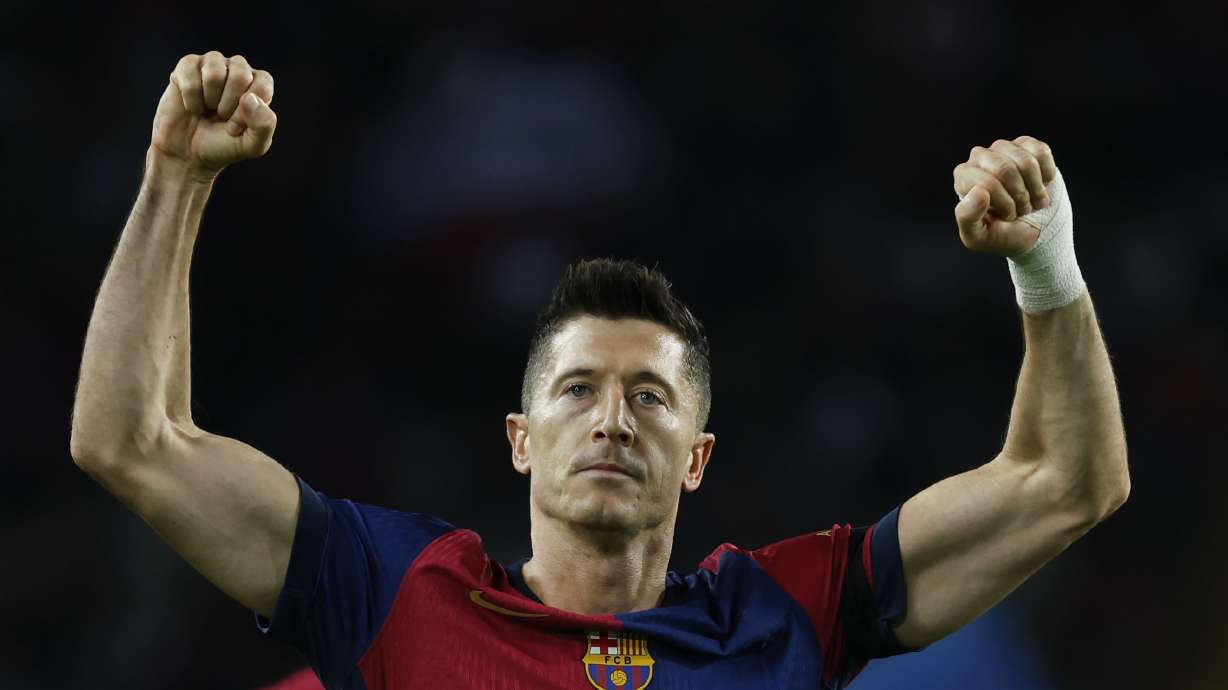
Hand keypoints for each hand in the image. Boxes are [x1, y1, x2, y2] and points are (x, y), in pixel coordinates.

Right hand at [150, 51, 276, 179]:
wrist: (188, 152)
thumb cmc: (223, 144)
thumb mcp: (253, 145)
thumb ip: (264, 125)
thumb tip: (250, 99)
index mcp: (259, 84)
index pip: (262, 85)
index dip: (248, 111)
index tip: (236, 126)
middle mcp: (238, 69)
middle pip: (240, 74)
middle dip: (228, 104)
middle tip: (221, 116)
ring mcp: (212, 64)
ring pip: (214, 72)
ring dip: (209, 99)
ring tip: (208, 109)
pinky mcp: (188, 65)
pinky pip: (190, 75)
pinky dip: (190, 99)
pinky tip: (192, 105)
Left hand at [952, 136, 1057, 257]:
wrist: (1030, 230)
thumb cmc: (1000, 234)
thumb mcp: (978, 236)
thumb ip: (968, 217)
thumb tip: (979, 192)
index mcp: (963, 177)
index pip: (987, 183)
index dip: (1005, 204)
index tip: (1008, 216)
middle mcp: (979, 157)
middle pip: (1005, 169)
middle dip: (1020, 196)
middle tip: (1022, 210)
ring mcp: (1003, 148)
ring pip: (1026, 161)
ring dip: (1035, 189)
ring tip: (1031, 201)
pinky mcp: (1026, 145)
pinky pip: (1042, 153)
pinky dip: (1046, 175)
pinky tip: (1040, 185)